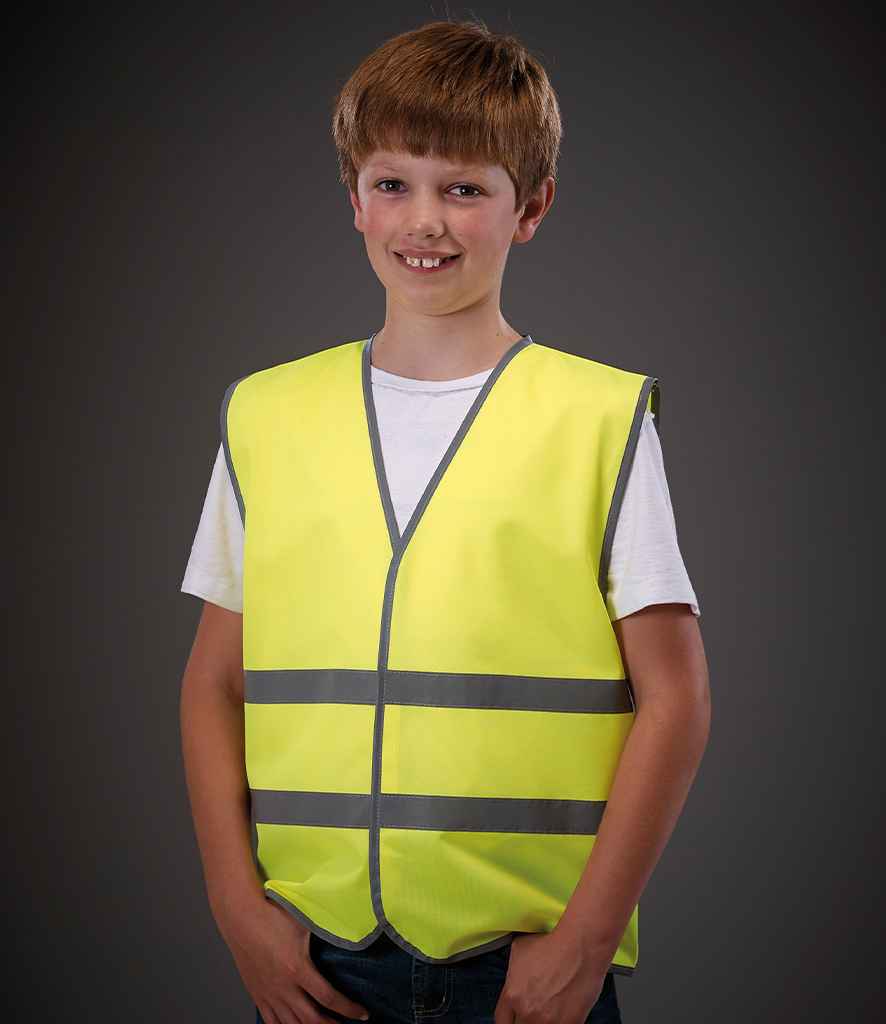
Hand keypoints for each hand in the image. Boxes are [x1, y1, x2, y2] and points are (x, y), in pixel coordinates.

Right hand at [219, 895, 370, 1022]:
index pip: (328, 998)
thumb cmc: (273, 915)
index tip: (362, 1014)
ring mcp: (268, 994)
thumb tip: (349, 933)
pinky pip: (271, 1022)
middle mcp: (283, 987)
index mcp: (297, 969)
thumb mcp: (305, 923)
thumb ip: (325, 932)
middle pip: (311, 1020)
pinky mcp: (257, 995)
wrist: (241, 917)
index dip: (348, 1009)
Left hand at [492, 930, 608, 1023]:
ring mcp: (549, 1021)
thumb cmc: (552, 944)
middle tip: (534, 1012)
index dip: (509, 1019)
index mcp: (512, 995)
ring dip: (541, 1023)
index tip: (516, 1015)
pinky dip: (559, 1023)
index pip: (501, 1021)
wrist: (580, 945)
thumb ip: (512, 974)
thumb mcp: (519, 950)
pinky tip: (562, 1014)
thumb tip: (513, 980)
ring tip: (549, 1012)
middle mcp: (527, 1011)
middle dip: (525, 1020)